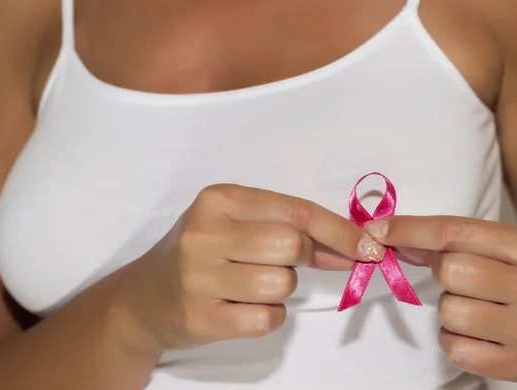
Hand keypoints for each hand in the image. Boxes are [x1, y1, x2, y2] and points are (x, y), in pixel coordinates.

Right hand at [120, 184, 384, 352]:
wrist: (146, 296)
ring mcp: (198, 276)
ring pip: (281, 285)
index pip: (295, 211)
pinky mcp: (199, 317)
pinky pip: (266, 318)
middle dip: (303, 259)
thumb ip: (290, 228)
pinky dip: (267, 316)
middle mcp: (204, 232)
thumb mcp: (237, 224)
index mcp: (219, 199)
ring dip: (280, 289)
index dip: (339, 230)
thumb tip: (355, 246)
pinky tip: (240, 306)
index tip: (370, 247)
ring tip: (249, 283)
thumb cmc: (202, 252)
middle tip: (283, 262)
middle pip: (292, 247)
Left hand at [365, 216, 516, 381]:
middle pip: (450, 271)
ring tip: (478, 309)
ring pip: (450, 312)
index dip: (410, 230)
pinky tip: (479, 335)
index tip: (376, 230)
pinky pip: (455, 348)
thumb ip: (453, 243)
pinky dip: (454, 341)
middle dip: (443, 274)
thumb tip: (392, 239)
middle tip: (463, 280)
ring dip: (450, 310)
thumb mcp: (506, 249)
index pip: (454, 233)